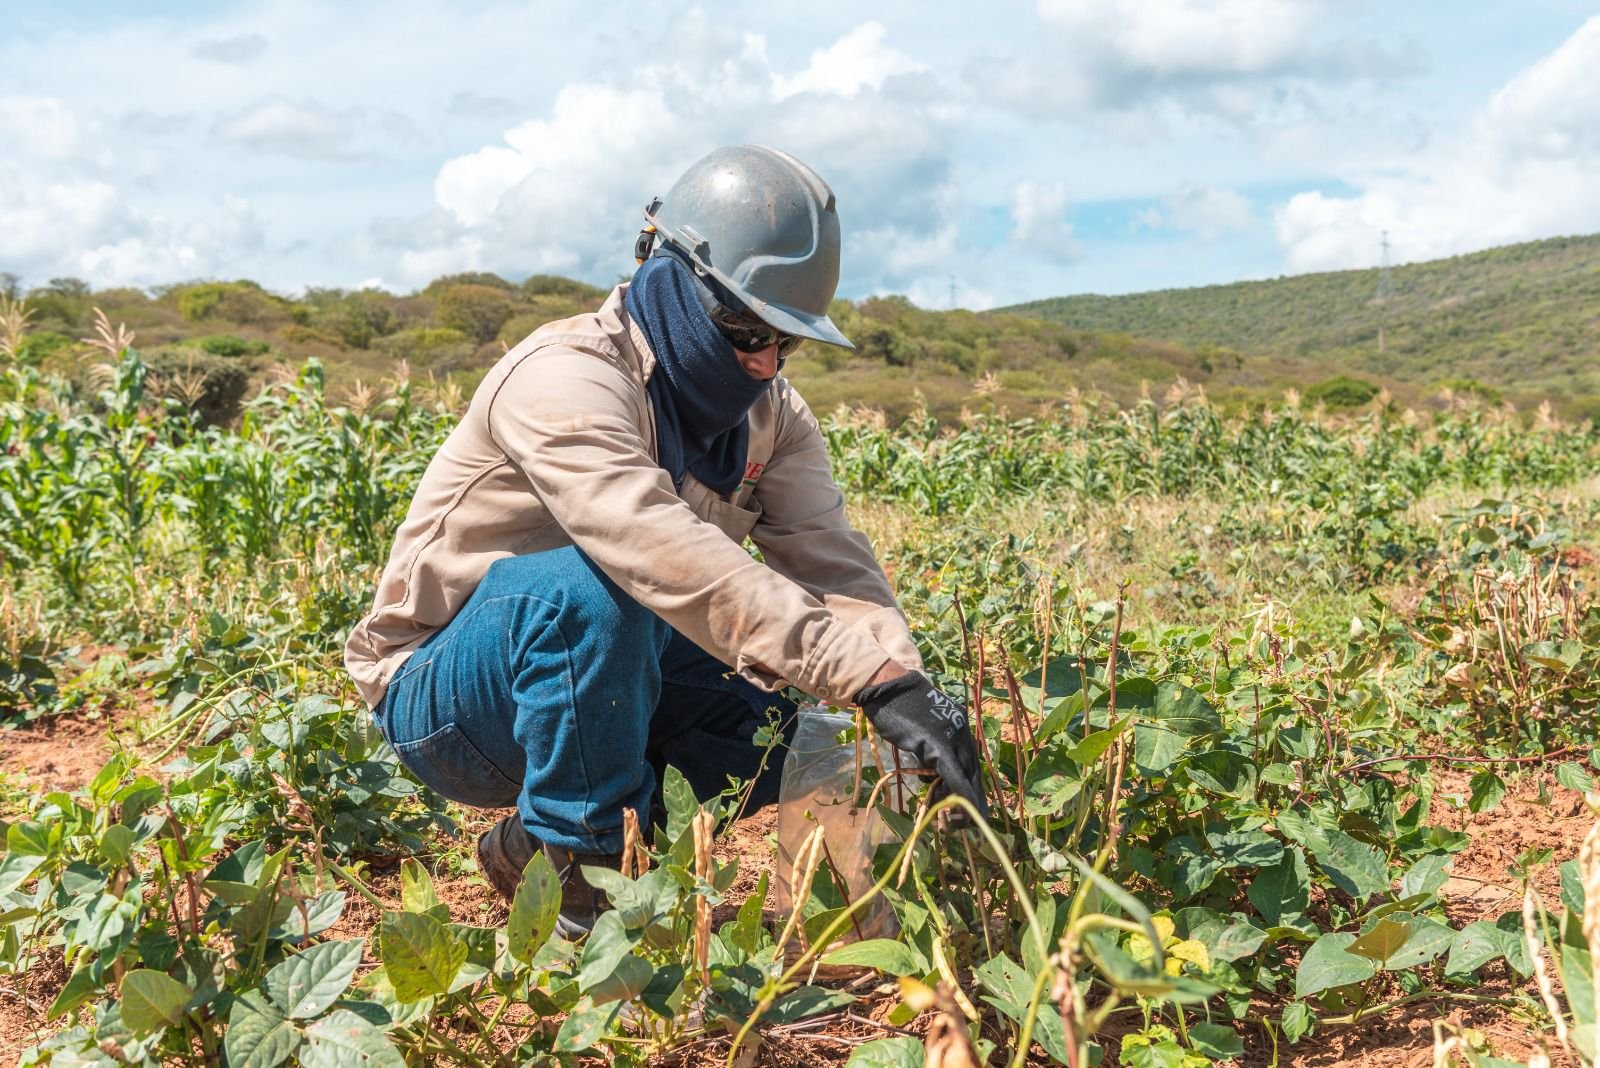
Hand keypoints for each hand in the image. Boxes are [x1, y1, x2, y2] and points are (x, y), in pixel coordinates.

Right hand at [856, 671, 988, 823]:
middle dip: (971, 802)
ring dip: (957, 803)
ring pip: (965, 778)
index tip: (969, 810)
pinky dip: (959, 793)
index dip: (970, 790)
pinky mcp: (938, 745)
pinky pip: (953, 775)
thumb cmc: (901, 711)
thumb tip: (936, 780)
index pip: (970, 766)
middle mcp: (963, 734)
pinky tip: (959, 808)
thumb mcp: (924, 735)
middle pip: (973, 775)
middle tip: (963, 824)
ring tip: (947, 820)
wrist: (889, 689)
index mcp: (961, 730)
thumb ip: (934, 753)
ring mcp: (953, 738)